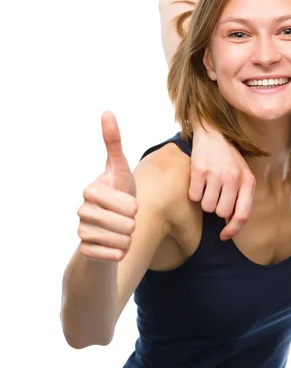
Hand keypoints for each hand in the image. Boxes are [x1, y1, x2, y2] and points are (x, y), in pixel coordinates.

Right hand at [76, 112, 137, 261]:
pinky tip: (117, 247)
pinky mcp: (85, 251)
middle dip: (132, 222)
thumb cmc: (119, 195)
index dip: (132, 205)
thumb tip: (106, 111)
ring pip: (120, 240)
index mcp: (91, 189)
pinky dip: (120, 253)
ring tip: (123, 232)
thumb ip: (114, 143)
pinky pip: (113, 255)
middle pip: (125, 222)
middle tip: (127, 219)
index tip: (128, 203)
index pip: (125, 202)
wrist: (110, 229)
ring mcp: (81, 230)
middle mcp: (82, 209)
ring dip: (128, 238)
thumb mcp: (121, 170)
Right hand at [190, 124, 254, 239]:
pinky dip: (195, 192)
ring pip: (207, 206)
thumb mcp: (243, 175)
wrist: (213, 133)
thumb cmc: (229, 159)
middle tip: (217, 193)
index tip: (224, 236)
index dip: (233, 230)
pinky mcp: (199, 170)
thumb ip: (241, 198)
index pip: (242, 214)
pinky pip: (194, 196)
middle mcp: (234, 177)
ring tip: (208, 185)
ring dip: (205, 200)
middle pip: (221, 213)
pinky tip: (200, 180)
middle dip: (216, 208)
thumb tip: (230, 226)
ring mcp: (216, 174)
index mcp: (248, 181)